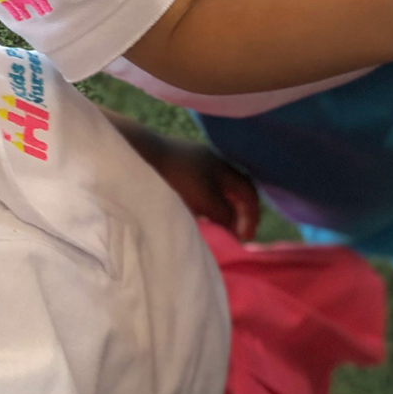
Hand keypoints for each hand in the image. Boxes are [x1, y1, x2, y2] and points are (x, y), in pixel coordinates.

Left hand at [111, 116, 259, 239]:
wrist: (140, 155)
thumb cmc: (177, 177)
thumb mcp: (207, 201)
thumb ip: (225, 215)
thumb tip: (236, 229)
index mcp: (223, 168)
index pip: (249, 193)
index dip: (252, 216)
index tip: (244, 238)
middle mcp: (213, 163)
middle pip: (236, 191)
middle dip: (239, 214)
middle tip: (236, 234)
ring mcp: (195, 164)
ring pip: (219, 191)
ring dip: (223, 210)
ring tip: (218, 227)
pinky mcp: (179, 169)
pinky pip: (202, 189)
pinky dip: (207, 204)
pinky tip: (197, 215)